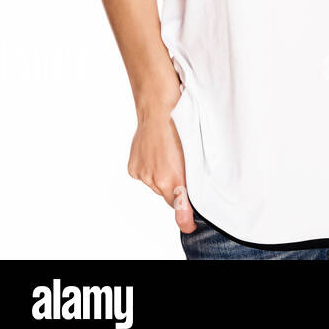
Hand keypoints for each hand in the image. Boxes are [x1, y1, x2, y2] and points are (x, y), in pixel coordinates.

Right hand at [127, 84, 195, 233]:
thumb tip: (188, 219)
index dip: (187, 212)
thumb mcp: (195, 153)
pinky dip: (153, 169)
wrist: (159, 106)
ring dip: (164, 176)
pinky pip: (146, 176)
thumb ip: (190, 187)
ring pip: (157, 185)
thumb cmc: (183, 125)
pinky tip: (158, 154)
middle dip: (177, 187)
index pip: (179, 207)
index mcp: (171, 178)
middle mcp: (153, 180)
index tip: (191, 223)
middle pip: (169, 196)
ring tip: (171, 155)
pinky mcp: (133, 167)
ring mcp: (141, 173)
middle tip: (185, 165)